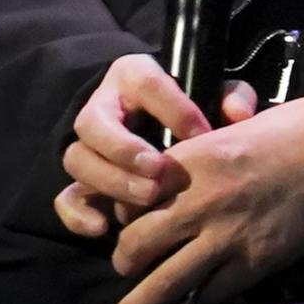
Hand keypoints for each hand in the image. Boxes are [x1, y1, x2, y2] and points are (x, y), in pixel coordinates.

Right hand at [53, 53, 256, 237]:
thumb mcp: (213, 92)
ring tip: (147, 199)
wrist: (165, 124)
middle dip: (125, 151)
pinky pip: (65, 196)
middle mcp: (103, 105)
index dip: (173, 109)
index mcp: (134, 75)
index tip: (201, 134)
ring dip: (110, 182)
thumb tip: (238, 115)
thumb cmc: (193, 106)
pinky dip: (78, 213)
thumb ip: (232, 97)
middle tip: (160, 175)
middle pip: (93, 124)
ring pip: (77, 159)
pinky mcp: (83, 180)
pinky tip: (102, 227)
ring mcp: (88, 145)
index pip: (145, 82)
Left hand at [104, 93, 303, 303]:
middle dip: (124, 259)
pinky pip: (211, 296)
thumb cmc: (295, 127)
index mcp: (194, 159)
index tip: (125, 219)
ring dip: (139, 303)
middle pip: (137, 244)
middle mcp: (201, 200)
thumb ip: (200, 155)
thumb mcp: (234, 128)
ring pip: (164, 283)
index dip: (122, 211)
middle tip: (125, 265)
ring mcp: (228, 236)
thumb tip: (174, 179)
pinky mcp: (256, 263)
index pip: (132, 196)